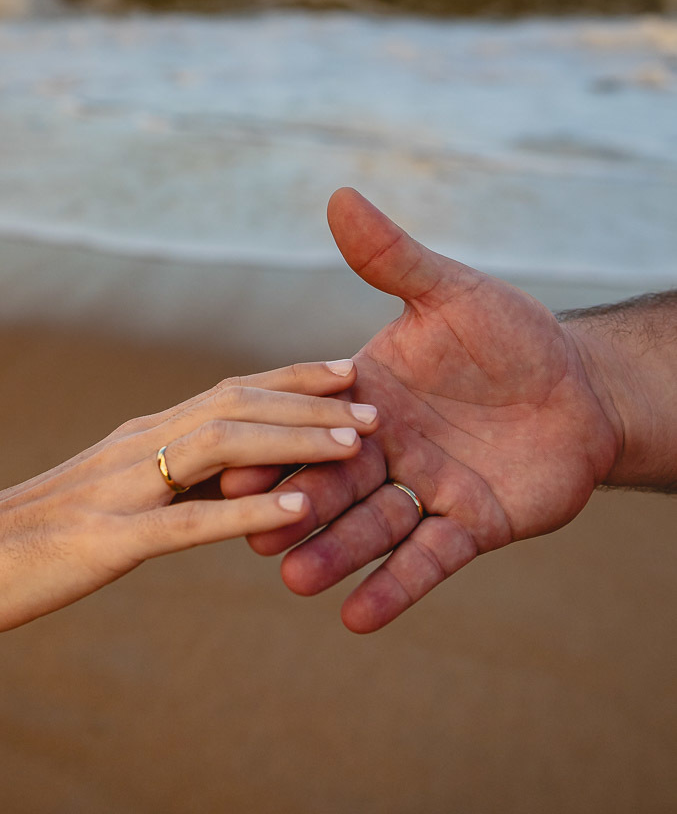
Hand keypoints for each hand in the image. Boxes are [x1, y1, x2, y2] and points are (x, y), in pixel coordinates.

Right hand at [0, 360, 376, 632]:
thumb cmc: (37, 529)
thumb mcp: (111, 489)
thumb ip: (163, 472)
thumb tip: (222, 470)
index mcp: (144, 433)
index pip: (232, 390)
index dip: (294, 378)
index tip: (349, 369)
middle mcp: (141, 444)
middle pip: (238, 403)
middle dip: (313, 401)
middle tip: (379, 405)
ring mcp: (127, 488)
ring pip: (224, 447)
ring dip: (295, 441)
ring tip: (357, 444)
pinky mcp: (113, 539)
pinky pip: (191, 521)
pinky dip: (250, 511)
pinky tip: (300, 511)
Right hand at [223, 189, 622, 632]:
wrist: (583, 387)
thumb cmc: (513, 334)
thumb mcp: (451, 293)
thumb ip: (393, 259)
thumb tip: (339, 195)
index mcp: (370, 395)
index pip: (313, 418)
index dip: (279, 440)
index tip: (231, 459)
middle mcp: (386, 447)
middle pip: (334, 481)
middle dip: (296, 508)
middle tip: (251, 533)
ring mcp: (425, 490)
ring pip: (372, 527)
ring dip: (335, 554)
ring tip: (297, 579)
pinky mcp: (468, 527)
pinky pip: (428, 562)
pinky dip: (395, 588)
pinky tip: (358, 618)